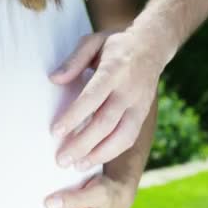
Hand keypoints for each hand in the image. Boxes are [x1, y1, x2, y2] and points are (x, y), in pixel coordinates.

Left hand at [49, 30, 165, 169]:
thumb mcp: (93, 42)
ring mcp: (139, 105)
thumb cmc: (115, 45)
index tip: (55, 132)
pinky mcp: (143, 115)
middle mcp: (129, 90)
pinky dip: (110, 153)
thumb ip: (73, 60)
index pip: (92, 97)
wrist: (153, 45)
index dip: (74, 116)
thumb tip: (54, 79)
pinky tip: (92, 160)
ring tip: (75, 166)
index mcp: (114, 70)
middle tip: (60, 159)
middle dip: (82, 144)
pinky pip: (128, 138)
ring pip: (121, 136)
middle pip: (105, 122)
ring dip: (97, 154)